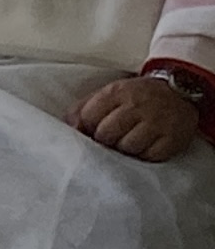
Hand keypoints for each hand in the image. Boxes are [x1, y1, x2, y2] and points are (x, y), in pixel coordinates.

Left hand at [75, 74, 202, 161]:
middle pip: (106, 134)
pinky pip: (149, 156)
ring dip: (125, 148)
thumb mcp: (109, 94)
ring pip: (127, 147)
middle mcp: (137, 106)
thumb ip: (83, 108)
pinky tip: (146, 145)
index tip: (91, 131)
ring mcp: (157, 122)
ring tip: (130, 140)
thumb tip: (68, 128)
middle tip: (113, 137)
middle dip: (105, 140)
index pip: (88, 117)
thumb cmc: (136, 98)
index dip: (86, 128)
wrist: (180, 93)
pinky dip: (145, 155)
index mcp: (117, 92)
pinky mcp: (173, 139)